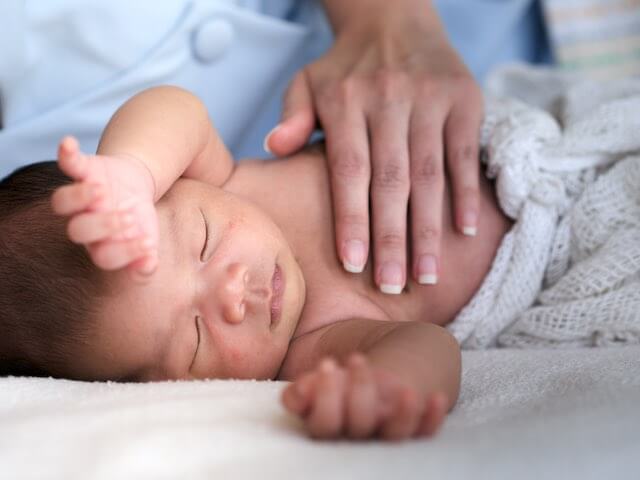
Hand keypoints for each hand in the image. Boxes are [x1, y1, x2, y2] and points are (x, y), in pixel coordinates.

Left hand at [51, 136, 158, 278]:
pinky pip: (69, 163)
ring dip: (80, 196)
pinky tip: (68, 143)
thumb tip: (148, 267)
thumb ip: (146, 256)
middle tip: (129, 217)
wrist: (132, 188)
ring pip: (62, 202)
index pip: (104, 257)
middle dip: (105, 224)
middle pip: (78, 231)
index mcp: (102, 244)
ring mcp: (81, 197)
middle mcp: (85, 223)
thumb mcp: (148, 238)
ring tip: (102, 190)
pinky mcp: (84, 171)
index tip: (148, 242)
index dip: (124, 252)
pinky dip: (66, 153)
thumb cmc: (139, 221)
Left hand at [266, 9, 482, 291]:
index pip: (349, 171)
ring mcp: (428, 99)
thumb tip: (273, 149)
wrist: (396, 19)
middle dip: (392, 239)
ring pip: (428, 175)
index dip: (352, 220)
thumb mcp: (308, 81)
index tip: (354, 266)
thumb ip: (291, 115)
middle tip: (394, 286)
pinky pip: (463, 153)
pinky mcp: (462, 99)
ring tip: (427, 276)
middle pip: (390, 181)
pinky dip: (466, 193)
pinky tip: (466, 232)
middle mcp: (387, 100)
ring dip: (429, 230)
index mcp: (345, 101)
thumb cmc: (346, 65)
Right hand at [281, 354, 447, 439]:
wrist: (379, 377)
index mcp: (331, 425)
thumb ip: (307, 389)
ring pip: (394, 435)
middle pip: (358, 426)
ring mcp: (388, 432)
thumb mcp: (323, 381)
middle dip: (358, 392)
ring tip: (404, 388)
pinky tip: (437, 398)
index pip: (323, 424)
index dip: (325, 397)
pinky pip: (426, 432)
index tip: (328, 363)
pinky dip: (432, 417)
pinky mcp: (415, 429)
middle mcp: (359, 435)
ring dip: (400, 413)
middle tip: (357, 360)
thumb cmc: (343, 380)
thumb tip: (296, 395)